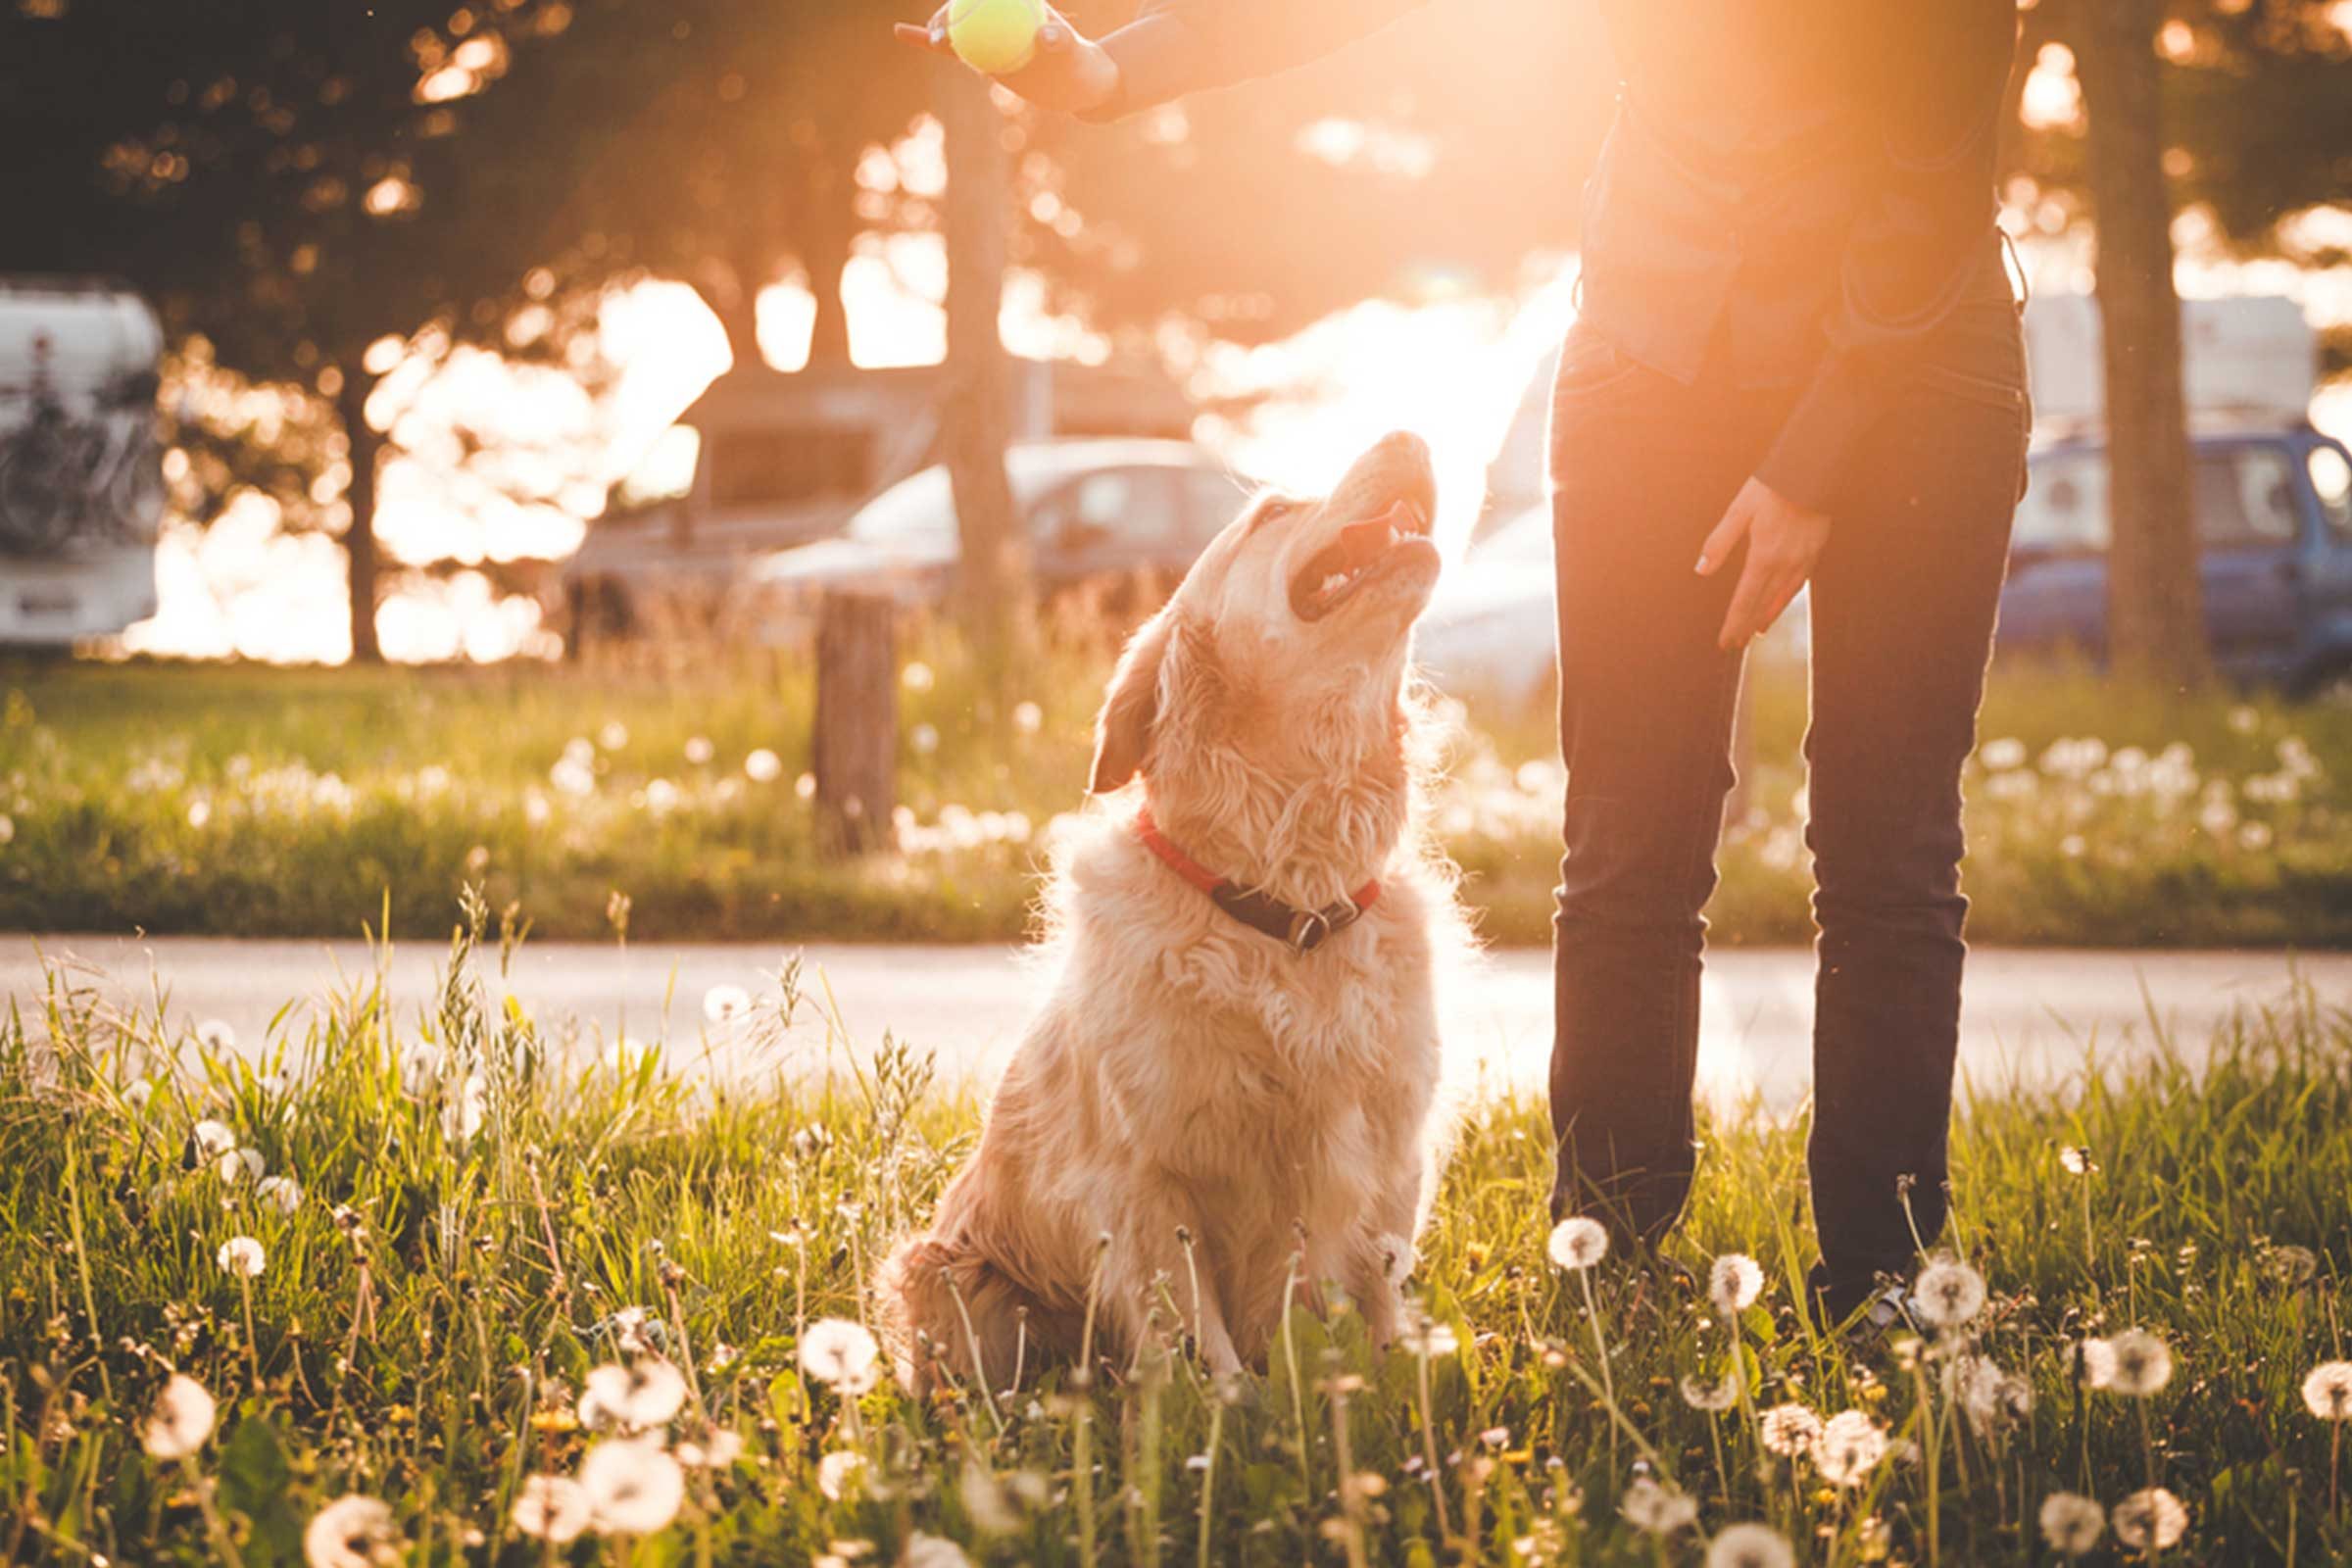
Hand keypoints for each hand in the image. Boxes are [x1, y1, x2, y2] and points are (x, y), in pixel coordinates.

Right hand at [894, 4, 1122, 115]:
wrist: (1074, 81)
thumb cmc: (1075, 62)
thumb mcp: (1069, 50)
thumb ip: (1058, 40)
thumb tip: (1045, 36)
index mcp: (1012, 2)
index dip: (962, 5)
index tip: (956, 20)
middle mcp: (995, 13)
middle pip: (960, 9)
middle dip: (944, 18)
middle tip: (942, 38)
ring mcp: (984, 31)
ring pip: (953, 27)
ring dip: (936, 31)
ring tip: (934, 43)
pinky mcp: (977, 51)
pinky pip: (951, 47)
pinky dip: (924, 40)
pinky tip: (900, 32)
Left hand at [1695, 477, 1830, 650]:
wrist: (1812, 471)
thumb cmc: (1772, 488)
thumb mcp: (1738, 511)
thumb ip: (1719, 542)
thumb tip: (1702, 569)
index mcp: (1763, 556)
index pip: (1744, 600)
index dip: (1734, 623)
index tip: (1725, 642)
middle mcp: (1785, 564)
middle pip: (1762, 605)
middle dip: (1747, 626)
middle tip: (1736, 644)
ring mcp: (1802, 560)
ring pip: (1782, 598)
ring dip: (1767, 616)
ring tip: (1756, 631)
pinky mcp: (1814, 553)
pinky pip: (1798, 585)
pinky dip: (1786, 599)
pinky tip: (1780, 603)